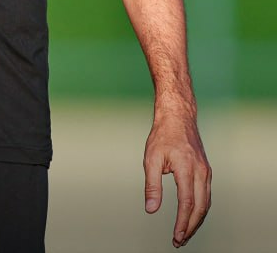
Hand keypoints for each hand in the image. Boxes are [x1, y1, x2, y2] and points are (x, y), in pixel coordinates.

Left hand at [144, 109, 210, 246]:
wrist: (178, 118)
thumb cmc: (162, 136)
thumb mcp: (151, 159)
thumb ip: (152, 185)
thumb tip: (151, 209)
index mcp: (187, 168)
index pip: (187, 202)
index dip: (182, 222)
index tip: (176, 236)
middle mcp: (201, 172)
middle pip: (200, 207)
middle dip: (191, 226)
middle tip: (180, 240)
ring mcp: (206, 172)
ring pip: (206, 203)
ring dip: (196, 220)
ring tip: (185, 233)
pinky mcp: (206, 171)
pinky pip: (206, 195)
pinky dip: (200, 209)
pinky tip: (192, 216)